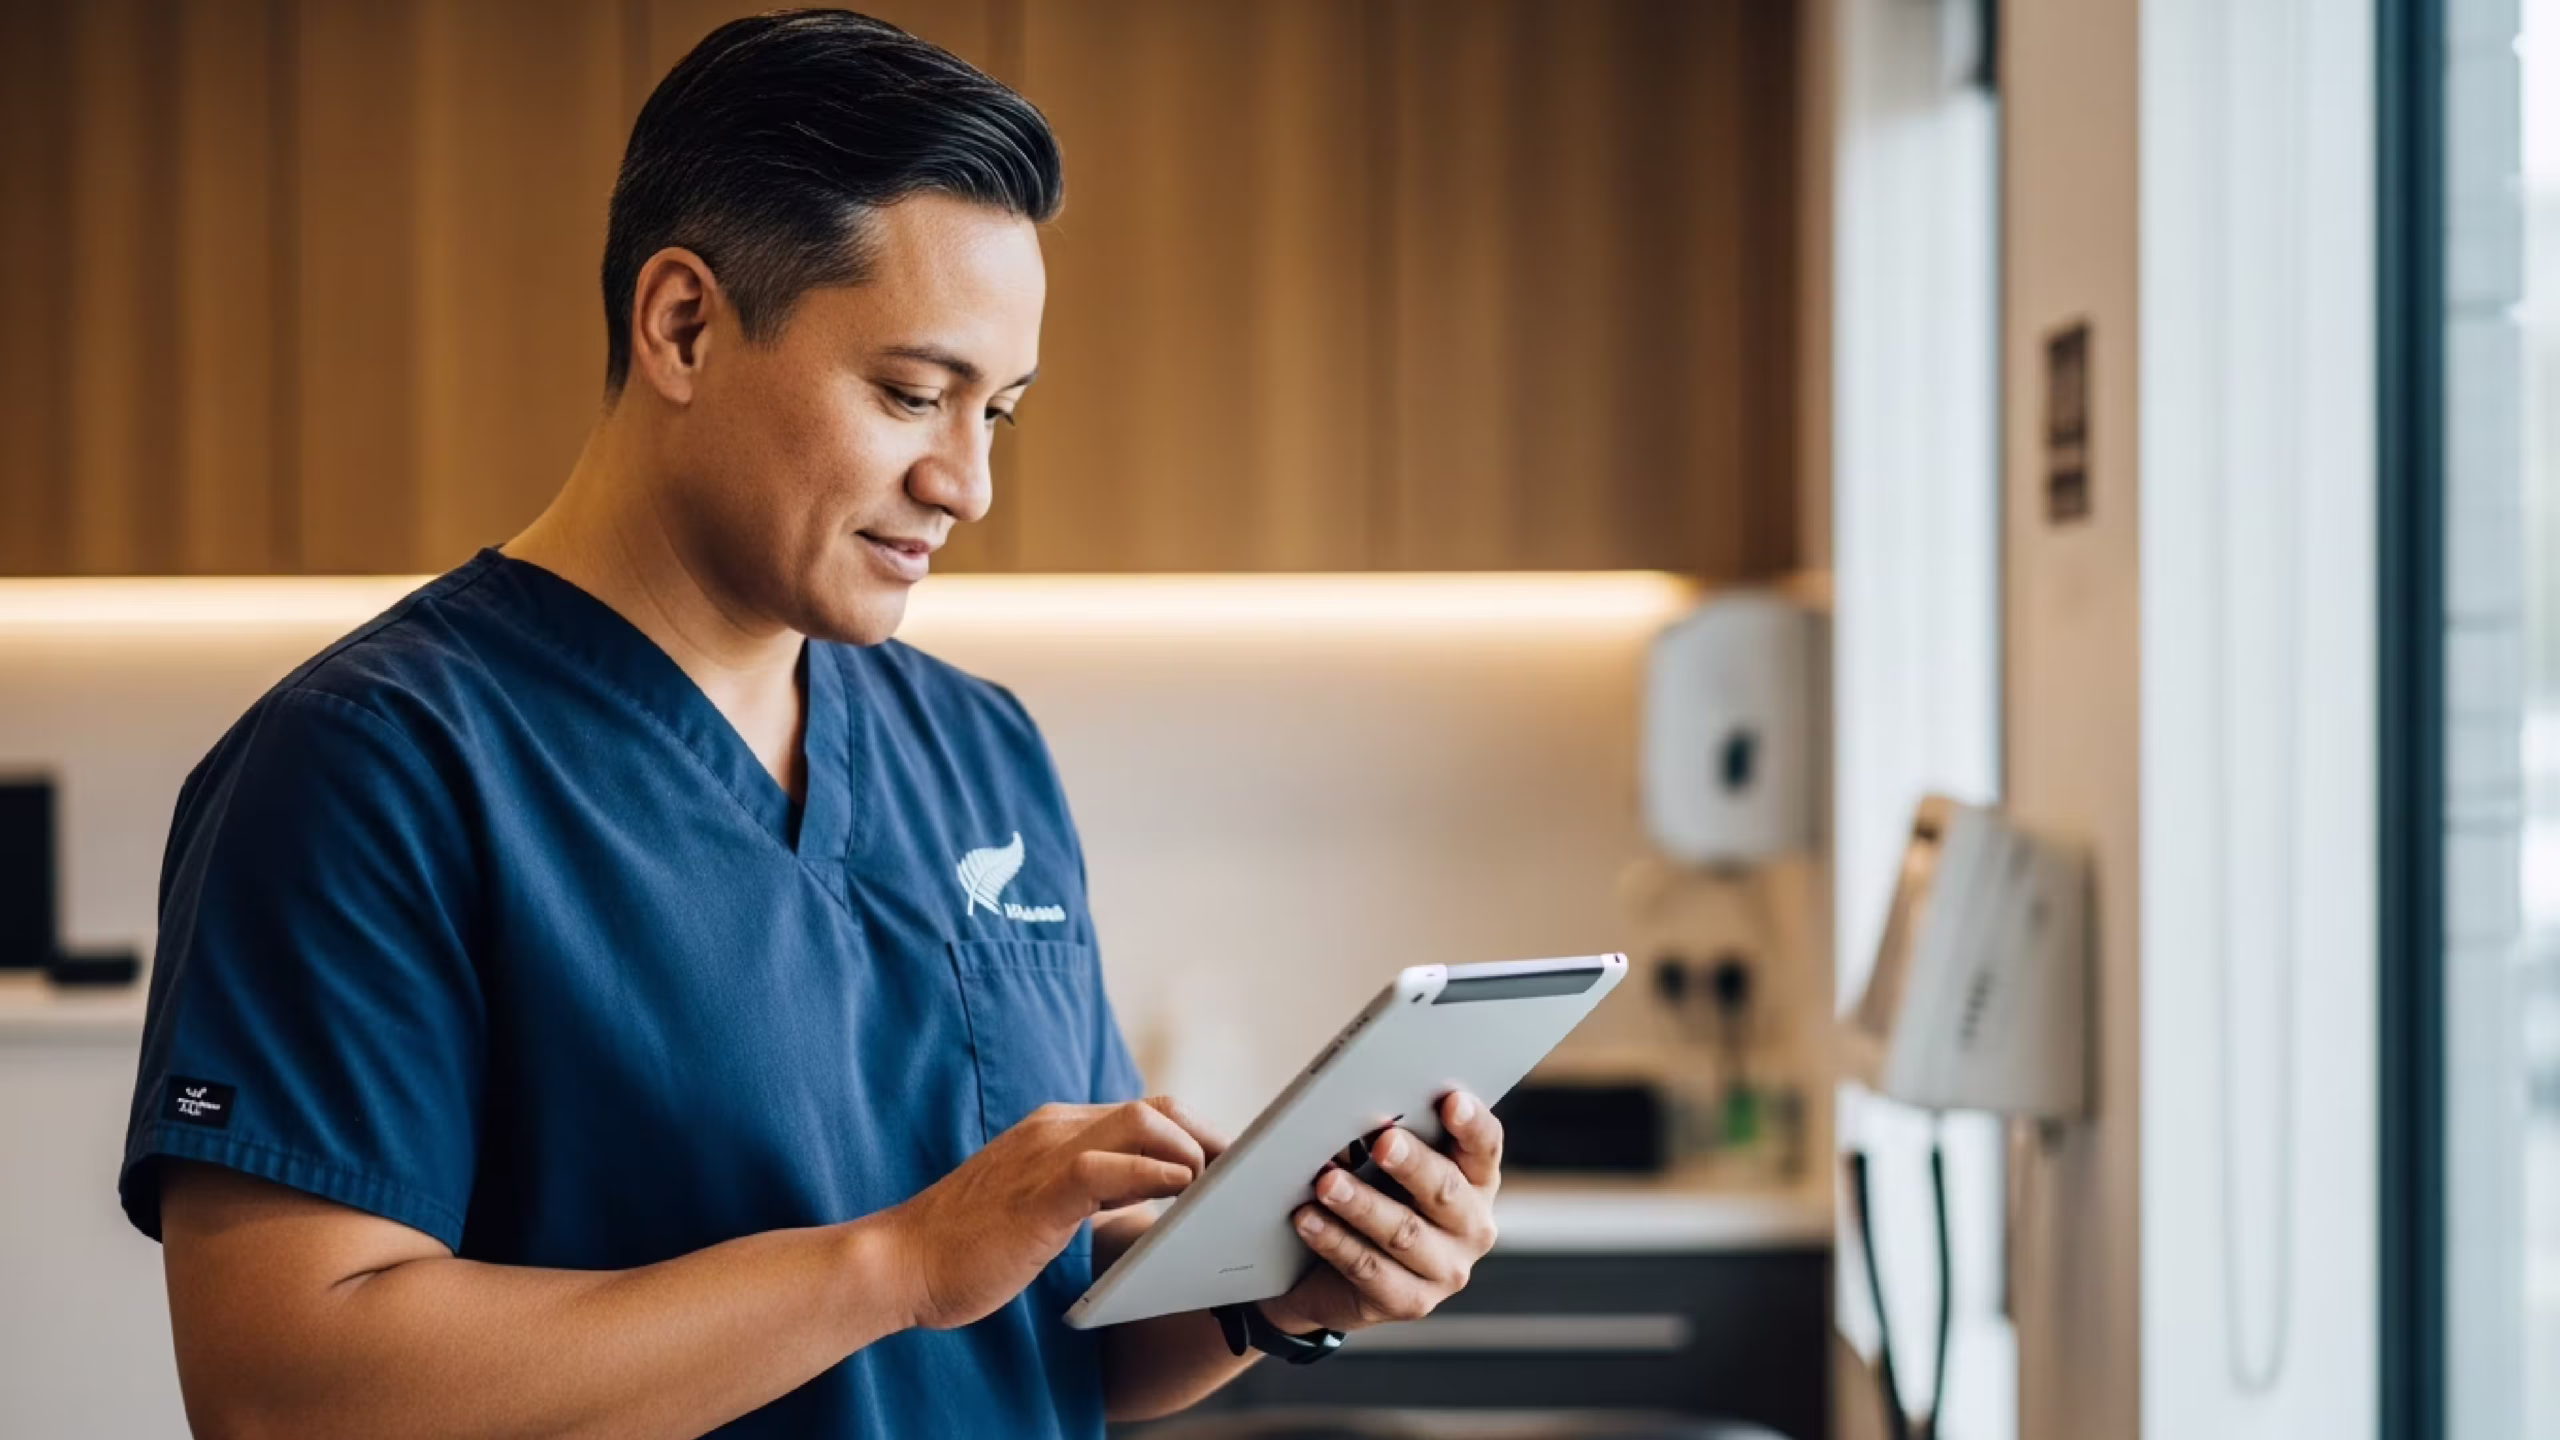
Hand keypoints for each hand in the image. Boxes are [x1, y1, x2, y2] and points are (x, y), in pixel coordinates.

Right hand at [884, 1097, 1222, 1330]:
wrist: (901, 1262)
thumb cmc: (969, 1246)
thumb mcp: (1042, 1207)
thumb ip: (1088, 1189)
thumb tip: (1148, 1190)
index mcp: (1056, 1130)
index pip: (1143, 1112)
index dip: (1193, 1133)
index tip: (1227, 1163)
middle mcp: (1056, 1128)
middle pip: (1155, 1108)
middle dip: (1208, 1136)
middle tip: (1242, 1174)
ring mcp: (1046, 1153)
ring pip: (1140, 1122)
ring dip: (1192, 1149)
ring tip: (1220, 1185)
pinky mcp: (1039, 1191)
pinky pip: (1107, 1166)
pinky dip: (1153, 1172)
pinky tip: (1181, 1188)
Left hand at [1261, 1090, 1502, 1334]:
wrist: (1337, 1278)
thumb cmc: (1374, 1201)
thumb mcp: (1390, 1170)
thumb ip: (1393, 1141)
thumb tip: (1357, 1110)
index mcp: (1476, 1182)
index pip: (1484, 1146)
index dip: (1471, 1124)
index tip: (1451, 1101)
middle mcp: (1472, 1227)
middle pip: (1446, 1190)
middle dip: (1412, 1164)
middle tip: (1383, 1141)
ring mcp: (1446, 1271)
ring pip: (1403, 1232)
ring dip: (1362, 1204)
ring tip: (1326, 1182)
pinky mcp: (1410, 1302)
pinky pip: (1368, 1268)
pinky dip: (1334, 1240)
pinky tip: (1307, 1219)